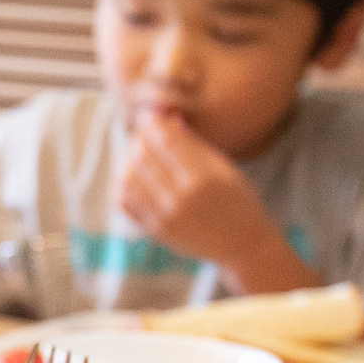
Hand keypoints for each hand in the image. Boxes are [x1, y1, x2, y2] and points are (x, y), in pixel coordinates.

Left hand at [116, 106, 284, 276]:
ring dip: (128, 160)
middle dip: (140, 140)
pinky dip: (122, 185)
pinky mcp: (154, 231)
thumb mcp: (224, 168)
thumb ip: (194, 144)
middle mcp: (180, 198)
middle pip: (143, 157)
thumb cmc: (237, 201)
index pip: (165, 141)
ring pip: (128, 178)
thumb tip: (167, 119)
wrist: (242, 245)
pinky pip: (124, 203)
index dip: (154, 124)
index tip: (152, 117)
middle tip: (145, 135)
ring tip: (138, 154)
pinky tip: (131, 177)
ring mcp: (164, 217)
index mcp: (202, 178)